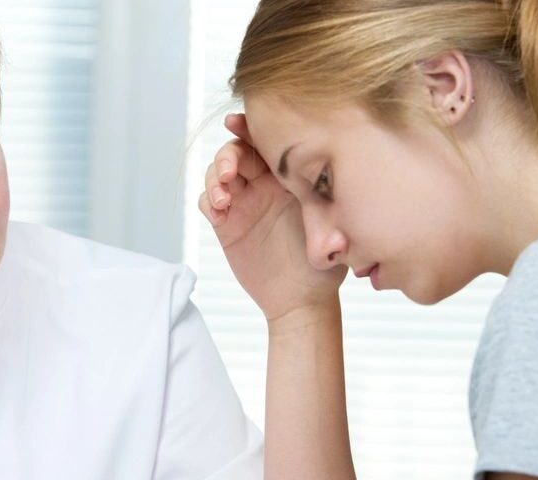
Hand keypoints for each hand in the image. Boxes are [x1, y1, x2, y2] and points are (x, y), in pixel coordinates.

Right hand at [197, 114, 345, 321]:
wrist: (304, 299)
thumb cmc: (324, 262)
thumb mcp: (328, 223)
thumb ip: (318, 194)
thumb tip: (321, 168)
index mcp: (289, 176)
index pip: (266, 143)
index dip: (248, 128)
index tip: (235, 123)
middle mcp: (264, 184)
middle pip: (237, 152)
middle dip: (227, 155)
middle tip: (229, 172)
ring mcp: (244, 203)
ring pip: (218, 174)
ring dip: (214, 178)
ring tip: (224, 199)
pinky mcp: (228, 224)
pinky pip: (209, 203)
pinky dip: (209, 201)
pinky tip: (219, 212)